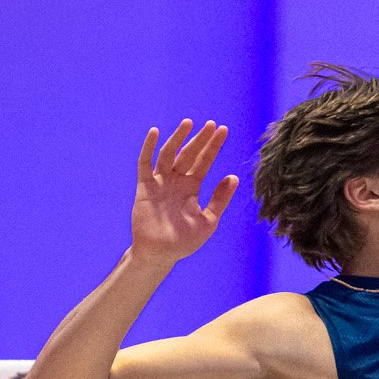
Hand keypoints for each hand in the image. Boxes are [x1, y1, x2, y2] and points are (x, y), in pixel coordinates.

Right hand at [129, 120, 240, 266]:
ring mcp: (160, 182)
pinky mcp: (145, 187)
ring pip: (169, 154)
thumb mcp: (208, 220)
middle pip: (189, 154)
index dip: (213, 146)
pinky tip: (155, 133)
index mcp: (191, 187)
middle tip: (211, 124)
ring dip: (178, 138)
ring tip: (188, 123)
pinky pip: (145, 164)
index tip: (223, 130)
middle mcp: (176, 181)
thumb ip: (220, 199)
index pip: (204, 162)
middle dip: (199, 139)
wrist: (160, 254)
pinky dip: (149, 148)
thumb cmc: (184, 241)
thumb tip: (234, 177)